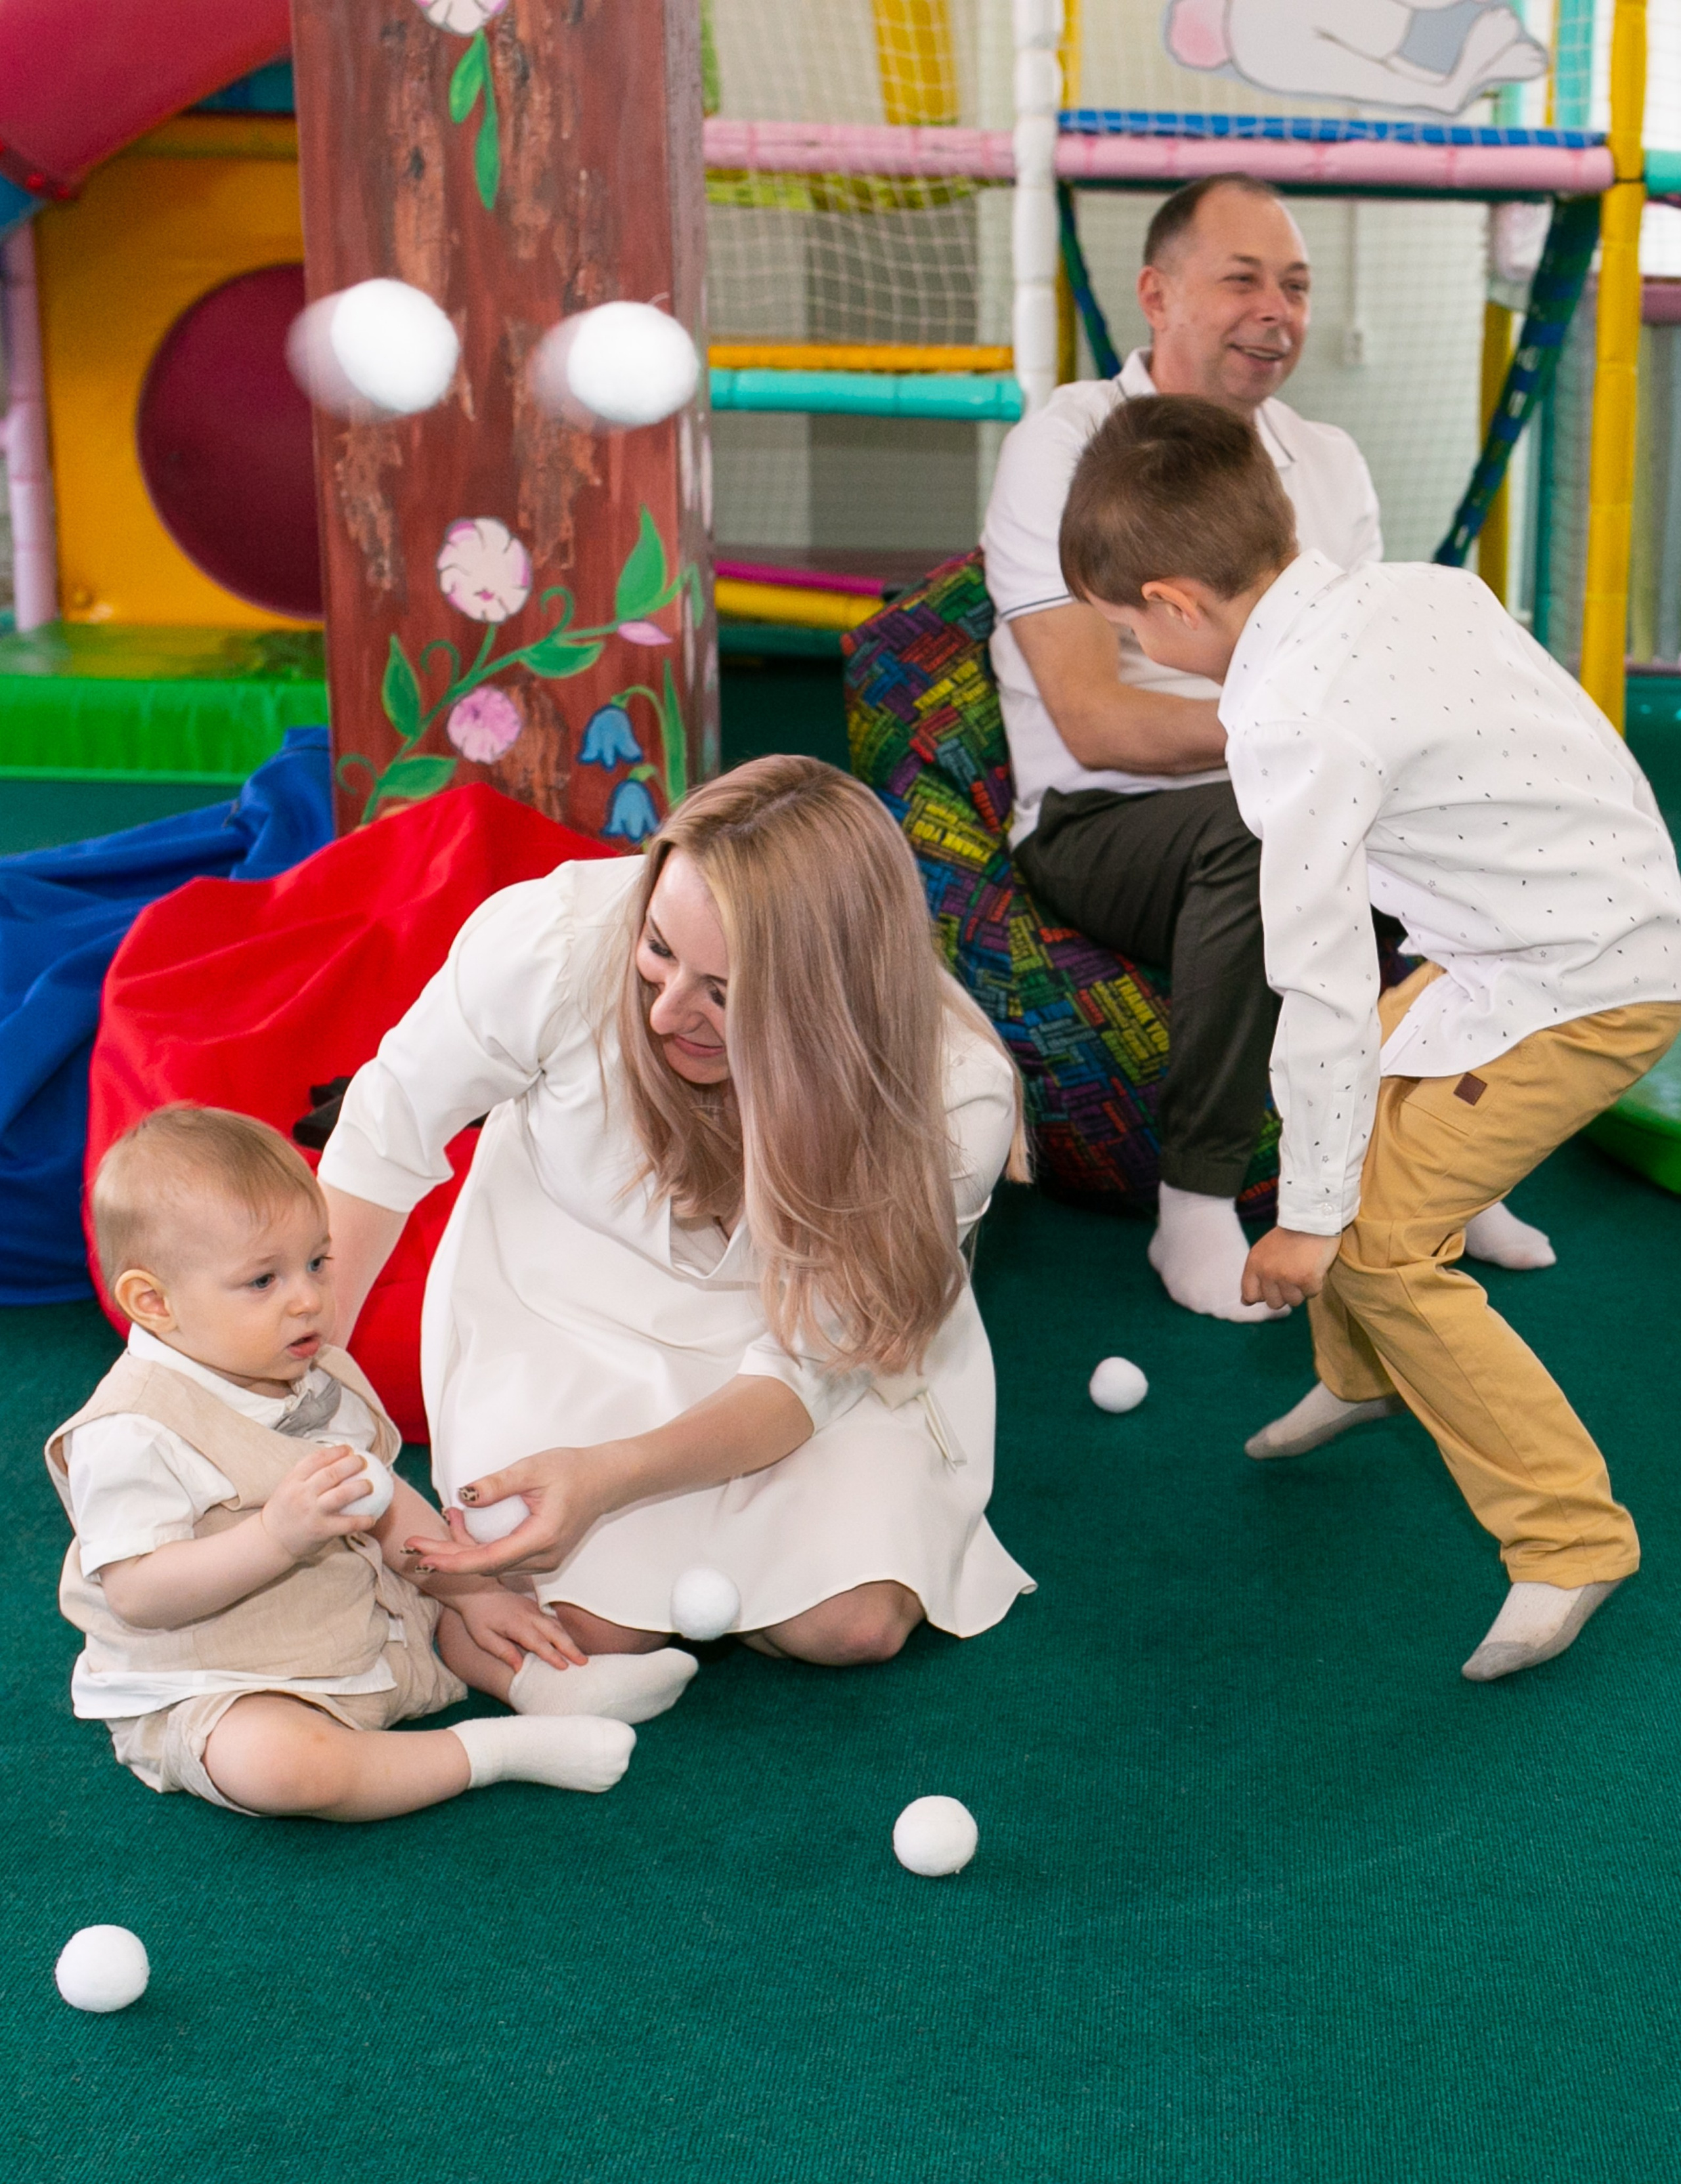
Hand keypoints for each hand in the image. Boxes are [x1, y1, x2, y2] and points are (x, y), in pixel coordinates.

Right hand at [260, 1444, 377, 1560]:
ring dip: (360, 1488)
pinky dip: (361, 1521)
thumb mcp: (287, 1487)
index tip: (349, 1449)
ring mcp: (311, 1512)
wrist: (270, 1541)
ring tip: (370, 1485)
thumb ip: (306, 1475)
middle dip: (351, 1464)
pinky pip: (346, 1524)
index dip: (336, 1452)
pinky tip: (371, 1518)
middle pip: (331, 1474)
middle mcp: (302, 1494)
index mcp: (293, 1480)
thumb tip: (335, 1460)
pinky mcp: (320, 1530)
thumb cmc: (284, 1510)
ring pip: (341, 1495)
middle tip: (363, 1461)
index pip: (316, 1459)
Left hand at [405, 1445, 626, 1578]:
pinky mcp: (542, 1557)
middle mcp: (542, 1558)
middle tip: (413, 1547)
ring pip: (493, 1566)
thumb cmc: (574, 1470)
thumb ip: (498, 1484)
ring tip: (436, 1533)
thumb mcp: (533, 1468)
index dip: (451, 1561)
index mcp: (541, 1538)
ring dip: (461, 1554)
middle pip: (485, 1567)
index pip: (487, 1560)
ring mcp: (544, 1561)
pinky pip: (503, 1561)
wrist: (606, 1480)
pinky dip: (479, 1551)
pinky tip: (462, 1534)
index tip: (423, 1555)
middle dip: (446, 1559)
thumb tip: (463, 1495)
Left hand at [447, 1587, 589, 1672]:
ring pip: (557, 1625)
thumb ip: (503, 1651)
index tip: (565, 1667)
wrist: (477, 1590)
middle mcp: (530, 1616)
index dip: (553, 1655)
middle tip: (584, 1662)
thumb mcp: (483, 1637)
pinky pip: (553, 1620)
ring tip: (580, 1655)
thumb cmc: (478, 1617)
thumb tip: (519, 1667)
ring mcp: (534, 1610)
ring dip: (569, 1640)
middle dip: (570, 1648)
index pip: (539, 1643)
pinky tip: (568, 1641)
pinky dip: (563, 1631)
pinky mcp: (534, 1607)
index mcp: (517, 1625)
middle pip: (555, 1633)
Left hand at [1241, 1226, 1342, 1311]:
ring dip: (1301, 1289)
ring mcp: (1286, 1277)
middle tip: (1292, 1274)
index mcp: (1254, 1264)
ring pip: (1293, 1301)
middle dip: (1284, 1294)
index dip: (1262, 1295)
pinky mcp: (1306, 1279)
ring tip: (1304, 1268)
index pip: (1250, 1295)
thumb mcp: (1264, 1251)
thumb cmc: (1290, 1235)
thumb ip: (1255, 1275)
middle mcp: (1267, 1272)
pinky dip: (1315, 1284)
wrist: (1313, 1219)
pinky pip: (1311, 1294)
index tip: (1273, 1288)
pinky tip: (1315, 1267)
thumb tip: (1246, 1302)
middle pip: (1273, 1303)